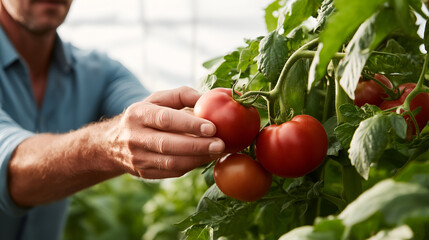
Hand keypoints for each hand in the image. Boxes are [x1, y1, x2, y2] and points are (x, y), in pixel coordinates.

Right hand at [107, 86, 224, 178]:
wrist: (113, 143)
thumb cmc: (145, 116)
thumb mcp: (157, 99)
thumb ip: (182, 95)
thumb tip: (208, 98)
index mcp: (139, 114)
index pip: (165, 119)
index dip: (189, 125)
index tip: (212, 127)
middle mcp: (135, 137)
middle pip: (168, 144)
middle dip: (198, 146)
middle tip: (221, 144)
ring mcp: (138, 158)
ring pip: (171, 162)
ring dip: (197, 159)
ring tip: (218, 152)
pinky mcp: (144, 173)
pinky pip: (171, 172)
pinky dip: (191, 166)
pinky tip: (205, 159)